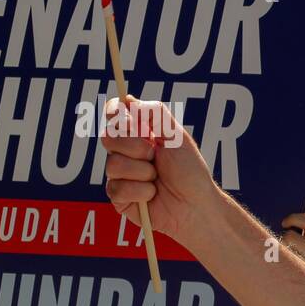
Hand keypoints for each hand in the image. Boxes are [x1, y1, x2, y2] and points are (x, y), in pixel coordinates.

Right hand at [101, 96, 220, 246]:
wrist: (196, 206)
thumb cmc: (190, 172)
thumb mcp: (177, 137)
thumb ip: (155, 115)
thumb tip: (127, 99)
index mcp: (138, 134)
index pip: (114, 114)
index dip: (116, 114)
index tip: (129, 119)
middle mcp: (125, 152)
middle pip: (108, 136)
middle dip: (135, 146)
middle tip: (155, 156)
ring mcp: (120, 175)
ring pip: (112, 164)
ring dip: (142, 172)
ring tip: (157, 179)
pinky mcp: (119, 198)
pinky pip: (117, 188)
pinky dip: (141, 191)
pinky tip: (153, 195)